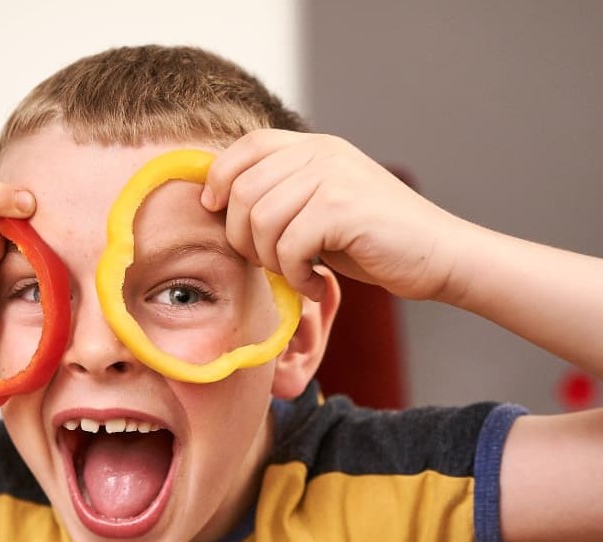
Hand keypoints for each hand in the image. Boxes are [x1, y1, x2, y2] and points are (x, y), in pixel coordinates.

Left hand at [202, 129, 469, 301]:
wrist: (437, 255)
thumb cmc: (372, 241)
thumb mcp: (319, 206)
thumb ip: (279, 195)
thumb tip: (216, 202)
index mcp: (314, 147)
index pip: (246, 146)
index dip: (219, 178)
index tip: (216, 212)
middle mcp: (322, 153)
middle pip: (243, 191)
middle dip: (242, 238)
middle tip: (271, 263)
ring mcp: (333, 177)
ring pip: (261, 222)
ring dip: (272, 262)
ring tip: (298, 274)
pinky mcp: (342, 208)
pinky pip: (289, 248)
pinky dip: (297, 277)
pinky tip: (316, 284)